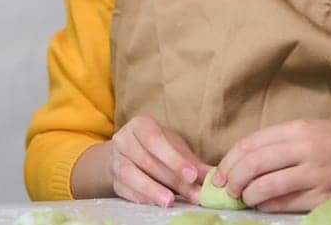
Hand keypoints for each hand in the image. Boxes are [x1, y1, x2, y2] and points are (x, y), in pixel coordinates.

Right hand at [73, 115, 207, 207]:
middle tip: (193, 195)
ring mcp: (115, 160)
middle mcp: (123, 140)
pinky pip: (125, 190)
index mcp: (140, 125)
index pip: (155, 140)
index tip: (192, 175)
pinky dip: (141, 198)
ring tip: (170, 202)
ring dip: (152, 189)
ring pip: (130, 174)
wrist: (128, 154)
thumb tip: (216, 176)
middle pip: (146, 160)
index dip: (174, 158)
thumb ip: (192, 162)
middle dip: (172, 179)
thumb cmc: (156, 148)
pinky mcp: (114, 180)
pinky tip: (156, 204)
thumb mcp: (174, 148)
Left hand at [212, 115, 330, 212]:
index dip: (229, 161)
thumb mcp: (310, 129)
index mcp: (298, 129)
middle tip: (226, 189)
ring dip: (249, 196)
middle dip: (232, 180)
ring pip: (268, 187)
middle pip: (254, 165)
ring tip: (244, 199)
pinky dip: (270, 207)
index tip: (219, 173)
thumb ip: (279, 143)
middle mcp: (306, 149)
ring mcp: (318, 175)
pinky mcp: (328, 197)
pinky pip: (289, 204)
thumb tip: (243, 161)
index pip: (251, 144)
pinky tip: (264, 205)